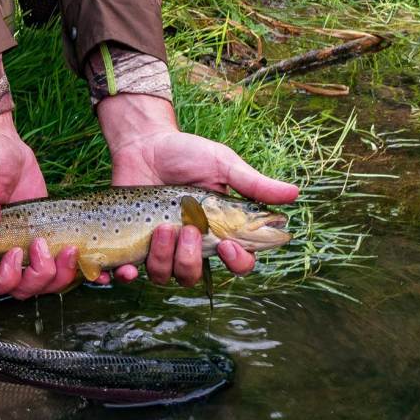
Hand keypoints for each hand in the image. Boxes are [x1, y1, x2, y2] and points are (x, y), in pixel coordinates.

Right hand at [0, 113, 76, 297]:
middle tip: (43, 245)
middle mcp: (0, 252)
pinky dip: (76, 269)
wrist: (5, 143)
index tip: (14, 253)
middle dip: (36, 276)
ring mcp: (26, 247)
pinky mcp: (49, 237)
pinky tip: (85, 256)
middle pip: (18, 288)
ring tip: (70, 249)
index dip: (0, 280)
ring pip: (43, 282)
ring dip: (58, 275)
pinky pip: (61, 265)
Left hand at [98, 94, 298, 286]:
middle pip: (196, 275)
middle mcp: (190, 245)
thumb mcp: (222, 164)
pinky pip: (130, 273)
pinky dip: (126, 276)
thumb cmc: (186, 153)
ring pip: (165, 276)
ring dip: (163, 258)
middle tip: (186, 227)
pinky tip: (125, 268)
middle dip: (191, 257)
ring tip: (161, 228)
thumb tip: (295, 194)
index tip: (228, 245)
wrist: (143, 143)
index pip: (238, 262)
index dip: (237, 262)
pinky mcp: (132, 244)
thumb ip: (253, 183)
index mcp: (218, 230)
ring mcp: (159, 246)